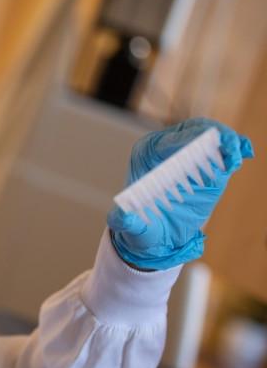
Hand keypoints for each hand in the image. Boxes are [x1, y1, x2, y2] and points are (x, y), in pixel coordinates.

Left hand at [107, 118, 253, 270]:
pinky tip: (244, 152)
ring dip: (226, 140)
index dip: (184, 142)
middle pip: (192, 131)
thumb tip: (123, 215)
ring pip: (210, 137)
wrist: (158, 236)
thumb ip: (125, 220)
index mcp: (146, 154)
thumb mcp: (129, 225)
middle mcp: (168, 149)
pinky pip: (223, 151)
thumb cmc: (140, 226)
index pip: (166, 142)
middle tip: (228, 144)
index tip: (200, 147)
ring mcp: (190, 155)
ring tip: (237, 150)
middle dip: (210, 134)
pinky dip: (234, 149)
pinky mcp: (210, 166)